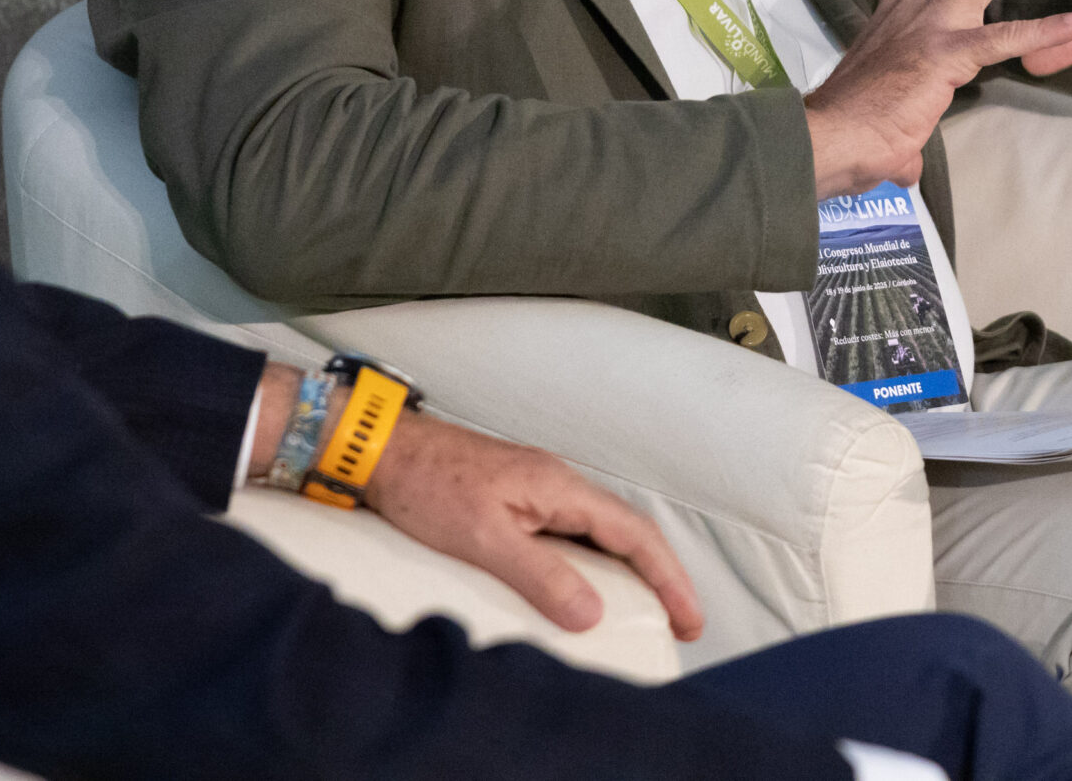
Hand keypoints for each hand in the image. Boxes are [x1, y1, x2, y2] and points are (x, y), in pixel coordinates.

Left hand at [362, 408, 704, 639]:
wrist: (383, 449)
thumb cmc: (427, 485)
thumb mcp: (483, 537)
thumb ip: (539, 574)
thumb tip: (591, 614)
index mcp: (561, 488)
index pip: (635, 535)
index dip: (669, 578)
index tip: (689, 618)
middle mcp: (560, 484)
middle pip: (628, 532)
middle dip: (660, 577)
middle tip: (679, 622)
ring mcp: (540, 489)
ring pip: (601, 532)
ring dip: (630, 570)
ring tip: (644, 610)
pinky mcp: (518, 498)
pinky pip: (573, 533)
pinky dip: (594, 563)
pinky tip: (585, 585)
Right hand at [805, 0, 1071, 194]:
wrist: (823, 142)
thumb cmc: (841, 133)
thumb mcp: (875, 111)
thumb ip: (899, 130)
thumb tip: (903, 166)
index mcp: (892, 12)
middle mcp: (908, 7)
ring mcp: (925, 27)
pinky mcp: (941, 58)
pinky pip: (1000, 40)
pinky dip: (1042, 30)